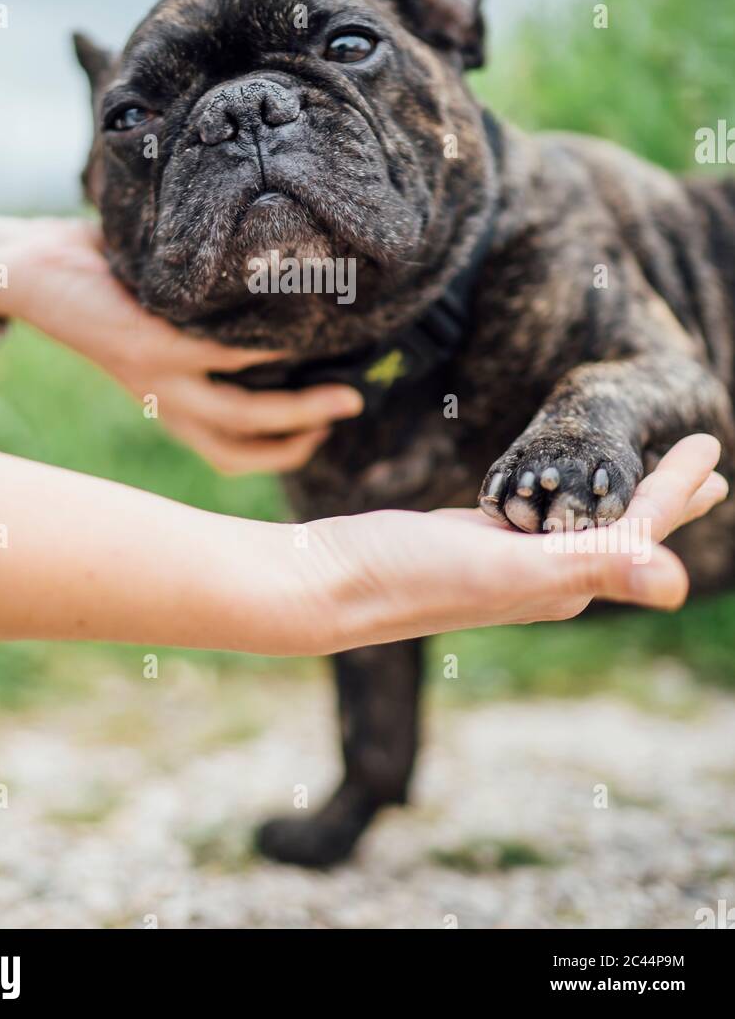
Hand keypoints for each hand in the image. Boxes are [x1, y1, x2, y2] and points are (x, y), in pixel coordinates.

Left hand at [0, 216, 362, 473]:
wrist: (26, 275)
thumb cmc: (96, 289)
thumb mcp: (151, 329)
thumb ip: (200, 333)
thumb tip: (273, 306)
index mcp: (167, 404)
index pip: (233, 453)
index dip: (283, 452)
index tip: (322, 427)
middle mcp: (165, 403)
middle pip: (248, 444)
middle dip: (305, 433)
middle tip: (352, 405)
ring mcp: (159, 378)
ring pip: (243, 414)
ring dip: (300, 407)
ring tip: (342, 387)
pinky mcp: (151, 346)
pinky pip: (225, 353)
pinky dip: (268, 342)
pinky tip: (296, 321)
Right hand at [306, 435, 727, 651]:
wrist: (332, 583)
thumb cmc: (412, 576)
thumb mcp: (510, 570)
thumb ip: (597, 572)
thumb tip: (682, 585)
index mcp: (566, 582)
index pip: (640, 529)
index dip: (678, 488)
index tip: (710, 442)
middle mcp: (547, 578)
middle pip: (623, 530)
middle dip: (667, 498)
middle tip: (710, 468)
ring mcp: (512, 561)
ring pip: (585, 522)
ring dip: (621, 496)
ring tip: (645, 475)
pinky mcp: (479, 542)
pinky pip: (544, 515)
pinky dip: (569, 495)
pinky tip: (562, 490)